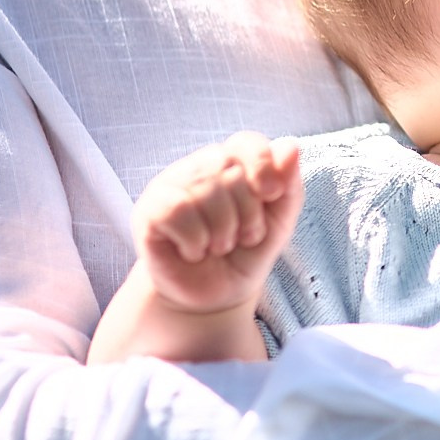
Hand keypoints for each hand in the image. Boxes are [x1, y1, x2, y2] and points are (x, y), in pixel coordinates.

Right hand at [133, 131, 301, 315]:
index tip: (272, 195)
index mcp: (231, 162)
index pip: (246, 142)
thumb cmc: (247, 253)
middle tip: (242, 237)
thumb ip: (289, 183)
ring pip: (204, 191)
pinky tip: (195, 251)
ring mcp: (169, 186)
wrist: (215, 296)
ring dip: (223, 230)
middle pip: (230, 170)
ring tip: (220, 246)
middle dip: (247, 212)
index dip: (263, 165)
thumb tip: (291, 145)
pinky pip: (177, 211)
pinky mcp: (147, 211)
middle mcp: (198, 168)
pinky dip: (195, 239)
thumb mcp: (280, 221)